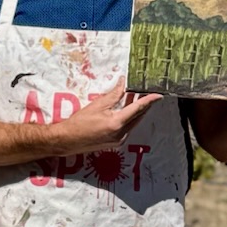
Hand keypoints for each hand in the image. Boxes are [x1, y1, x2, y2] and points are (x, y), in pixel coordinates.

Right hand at [46, 81, 161, 153]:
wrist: (68, 140)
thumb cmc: (79, 123)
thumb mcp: (97, 105)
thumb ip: (113, 95)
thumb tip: (123, 83)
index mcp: (117, 123)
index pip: (138, 108)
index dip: (149, 100)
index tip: (159, 96)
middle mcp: (121, 133)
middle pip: (138, 116)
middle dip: (143, 105)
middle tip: (146, 93)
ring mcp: (120, 140)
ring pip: (133, 122)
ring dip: (135, 111)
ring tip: (134, 99)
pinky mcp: (116, 143)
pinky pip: (127, 128)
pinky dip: (128, 119)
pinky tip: (124, 111)